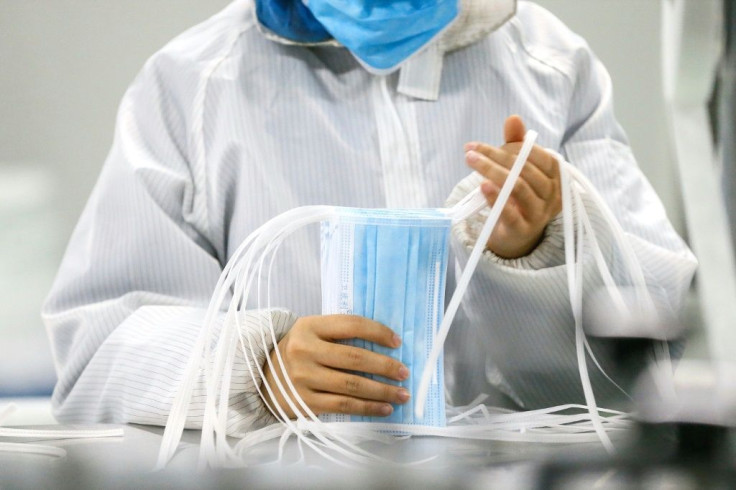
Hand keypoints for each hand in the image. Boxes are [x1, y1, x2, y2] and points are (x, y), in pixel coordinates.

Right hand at [262, 315, 410, 418]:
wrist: (262, 376)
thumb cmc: (298, 350)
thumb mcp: (311, 332)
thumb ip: (339, 332)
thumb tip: (384, 343)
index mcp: (308, 326)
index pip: (351, 325)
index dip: (378, 332)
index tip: (397, 342)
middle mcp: (304, 351)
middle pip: (355, 358)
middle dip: (385, 366)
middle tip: (404, 373)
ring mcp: (303, 378)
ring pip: (352, 386)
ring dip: (382, 391)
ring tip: (401, 394)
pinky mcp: (305, 402)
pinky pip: (343, 406)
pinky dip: (367, 408)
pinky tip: (384, 408)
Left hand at [464, 115, 561, 258]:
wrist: (517, 235)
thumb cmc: (519, 196)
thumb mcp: (519, 169)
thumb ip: (516, 144)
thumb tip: (513, 118)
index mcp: (556, 176)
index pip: (537, 155)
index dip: (511, 146)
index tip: (479, 145)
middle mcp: (553, 195)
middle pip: (525, 170)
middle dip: (495, 157)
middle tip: (469, 151)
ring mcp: (539, 213)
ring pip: (518, 187)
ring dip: (492, 171)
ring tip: (471, 161)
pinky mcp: (523, 229)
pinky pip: (511, 212)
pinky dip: (496, 197)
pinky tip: (482, 185)